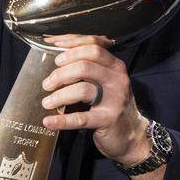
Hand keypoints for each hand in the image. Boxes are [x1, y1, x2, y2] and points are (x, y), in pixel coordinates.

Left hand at [40, 34, 152, 165]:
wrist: (132, 134)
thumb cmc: (112, 103)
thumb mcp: (107, 80)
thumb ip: (90, 66)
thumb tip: (59, 53)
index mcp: (115, 66)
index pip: (93, 46)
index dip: (71, 45)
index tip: (52, 48)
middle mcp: (117, 79)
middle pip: (85, 65)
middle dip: (61, 73)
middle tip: (47, 83)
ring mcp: (115, 99)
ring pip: (82, 89)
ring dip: (59, 95)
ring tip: (47, 102)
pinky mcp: (108, 119)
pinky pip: (81, 118)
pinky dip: (62, 120)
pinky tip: (49, 121)